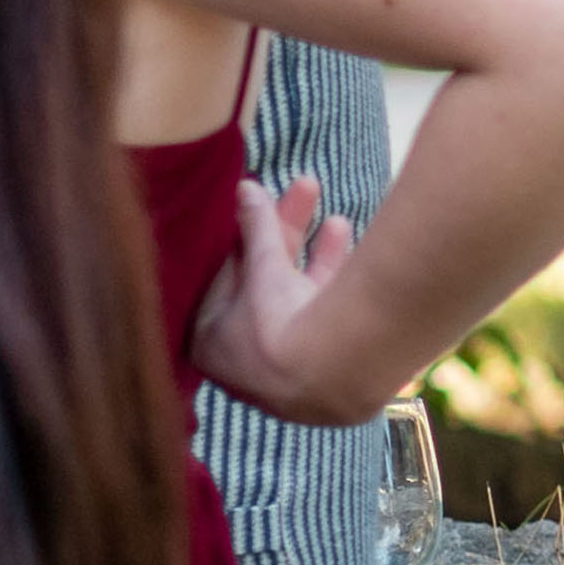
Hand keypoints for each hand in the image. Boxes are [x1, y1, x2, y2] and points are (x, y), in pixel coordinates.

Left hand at [190, 170, 390, 426]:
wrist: (327, 378)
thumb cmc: (274, 321)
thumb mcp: (262, 266)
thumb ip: (255, 226)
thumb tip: (246, 187)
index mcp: (210, 342)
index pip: (227, 276)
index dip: (247, 237)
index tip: (263, 206)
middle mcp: (245, 357)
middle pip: (265, 283)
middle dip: (288, 234)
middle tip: (308, 188)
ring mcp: (287, 364)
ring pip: (300, 295)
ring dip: (318, 254)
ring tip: (339, 219)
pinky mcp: (325, 364)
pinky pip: (324, 311)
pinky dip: (335, 277)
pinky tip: (353, 248)